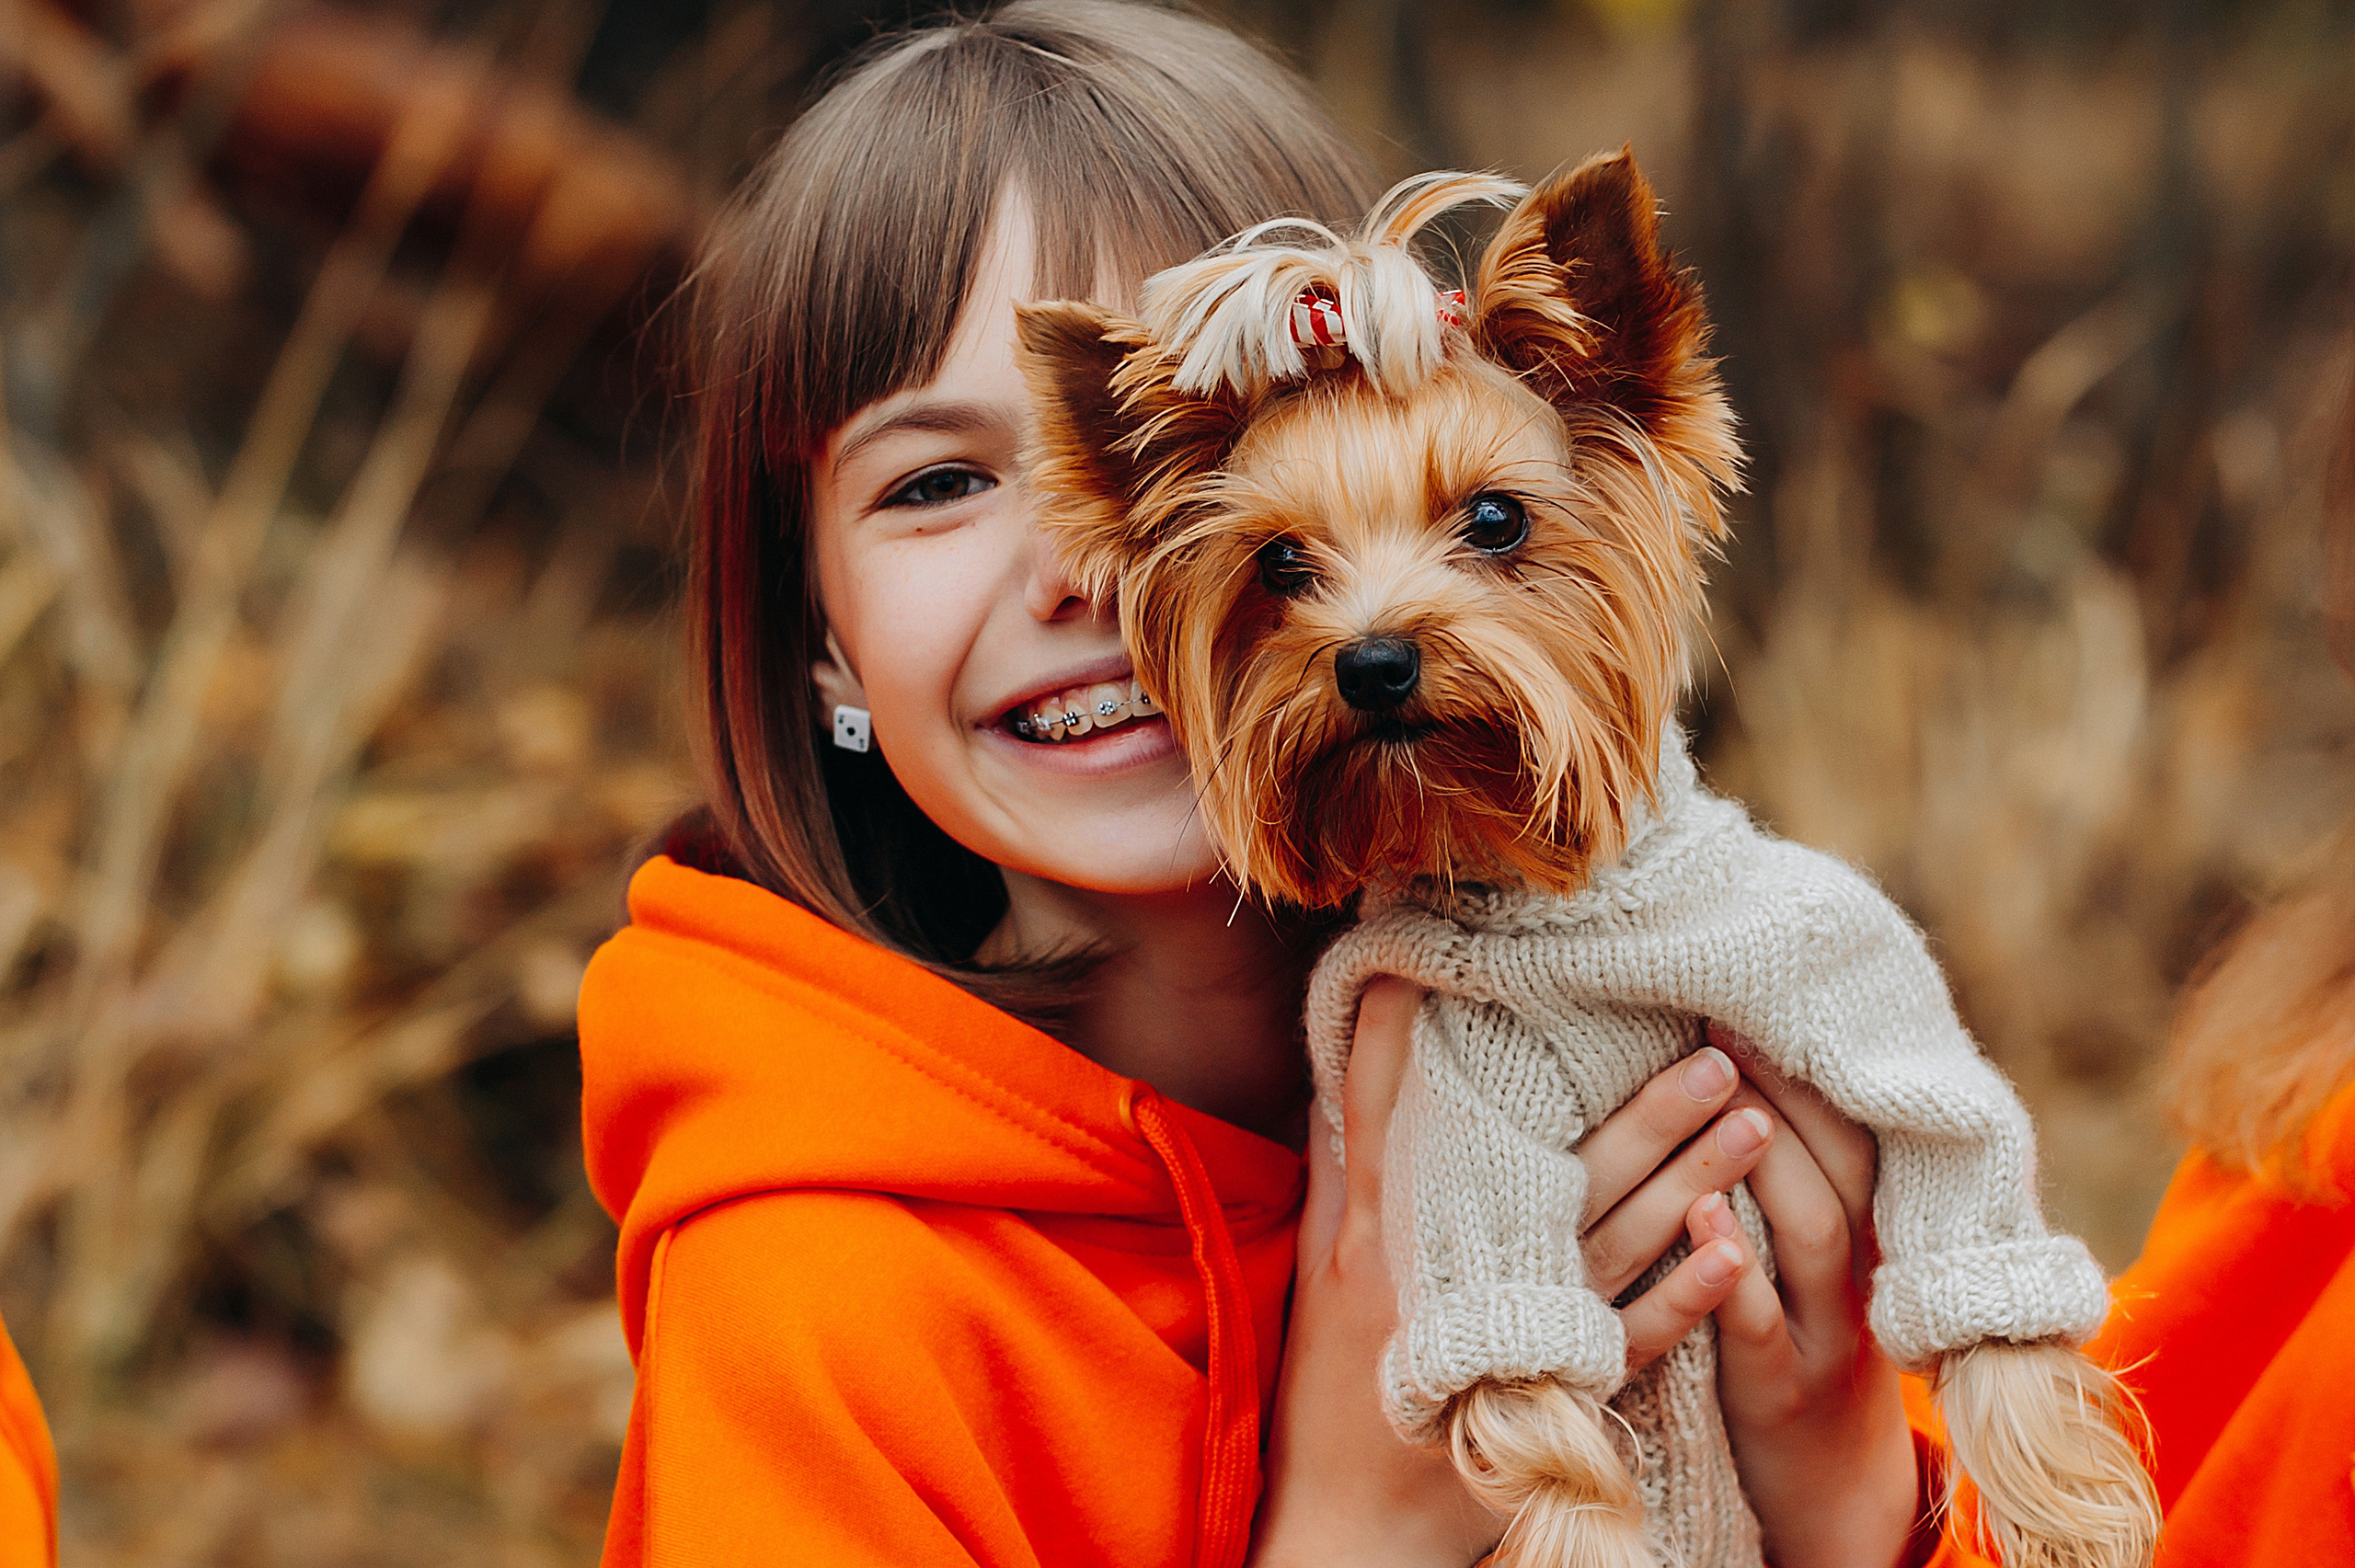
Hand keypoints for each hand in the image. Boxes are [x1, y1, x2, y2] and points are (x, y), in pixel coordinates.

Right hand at [1251, 984, 1781, 1565]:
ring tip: (1752, 1116)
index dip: (1420, 1034)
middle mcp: (1446, 1272)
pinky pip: (1634, 1343)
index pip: (1401, 1112)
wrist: (1354, 1520)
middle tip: (1711, 1045)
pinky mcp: (1554, 1398)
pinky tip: (1741, 1250)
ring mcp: (1507, 1334)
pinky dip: (1688, 1298)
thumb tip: (1355, 1058)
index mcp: (1380, 1230)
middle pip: (1556, 1172)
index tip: (1476, 961)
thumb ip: (1347, 1167)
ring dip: (1689, 1180)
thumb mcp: (1324, 1262)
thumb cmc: (1338, 1376)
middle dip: (1641, 1107)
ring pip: (1613, 1242)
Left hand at [1702, 1023, 1918, 1567]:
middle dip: (1784, 1090)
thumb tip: (1734, 1054)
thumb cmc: (1793, 1334)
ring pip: (1815, 1235)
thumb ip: (1789, 1167)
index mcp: (1861, 1226)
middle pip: (1841, 1167)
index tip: (1742, 996)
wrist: (1827, 1486)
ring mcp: (1822, 1332)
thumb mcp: (1806, 1251)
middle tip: (1721, 1021)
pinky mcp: (1779, 1390)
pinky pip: (1761, 1325)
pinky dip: (1734, 1273)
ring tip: (1725, 1104)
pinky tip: (1700, 1219)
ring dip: (1769, 1166)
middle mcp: (1855, 1273)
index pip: (1851, 1128)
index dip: (1804, 1063)